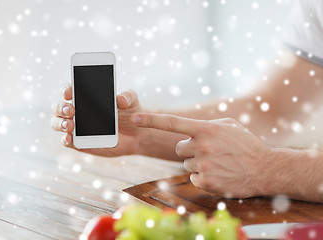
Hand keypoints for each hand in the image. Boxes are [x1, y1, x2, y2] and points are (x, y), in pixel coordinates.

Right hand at [51, 85, 143, 156]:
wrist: (136, 134)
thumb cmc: (130, 112)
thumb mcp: (131, 101)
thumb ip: (126, 96)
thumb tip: (120, 100)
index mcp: (86, 97)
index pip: (70, 90)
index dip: (66, 89)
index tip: (69, 92)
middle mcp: (77, 111)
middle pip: (58, 107)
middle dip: (61, 108)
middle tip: (71, 110)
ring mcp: (76, 127)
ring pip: (57, 123)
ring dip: (60, 123)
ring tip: (70, 125)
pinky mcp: (79, 143)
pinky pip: (66, 141)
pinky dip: (65, 139)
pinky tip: (69, 138)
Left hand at [131, 113, 271, 197]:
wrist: (266, 169)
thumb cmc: (247, 145)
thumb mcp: (229, 126)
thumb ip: (207, 124)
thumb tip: (190, 128)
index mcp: (206, 129)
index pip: (172, 123)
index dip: (151, 120)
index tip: (133, 119)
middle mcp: (202, 146)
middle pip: (179, 148)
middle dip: (189, 149)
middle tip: (208, 151)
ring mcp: (203, 165)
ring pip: (186, 164)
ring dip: (198, 163)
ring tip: (218, 163)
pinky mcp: (205, 182)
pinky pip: (193, 178)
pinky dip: (202, 177)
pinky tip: (218, 173)